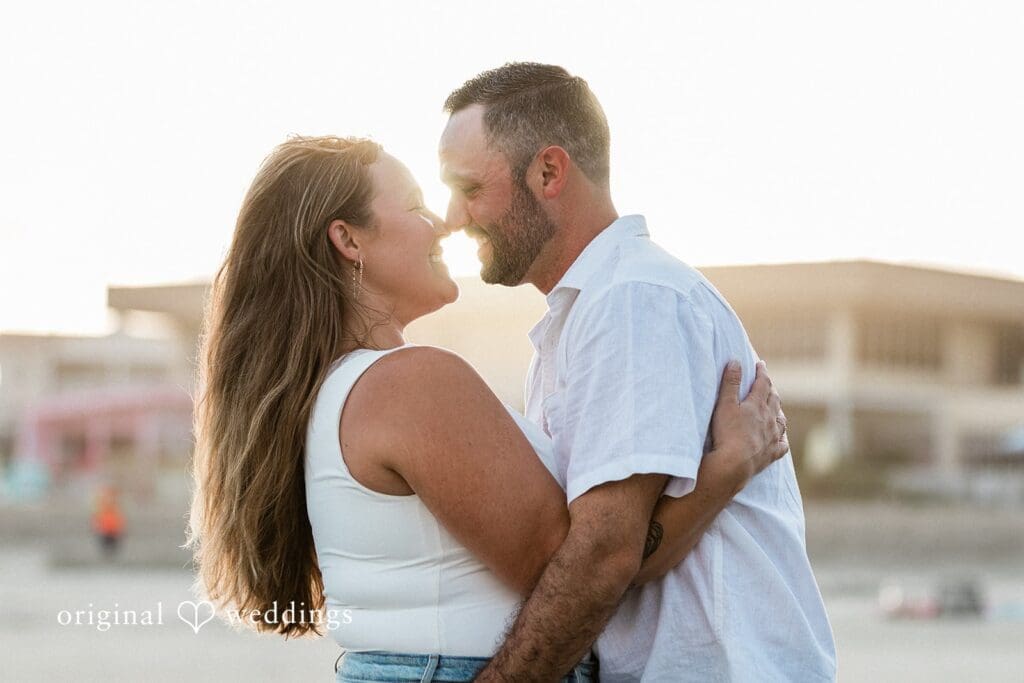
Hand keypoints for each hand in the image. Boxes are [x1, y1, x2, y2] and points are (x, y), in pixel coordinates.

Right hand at [702, 360, 787, 495]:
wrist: (734, 463)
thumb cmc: (727, 433)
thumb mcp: (724, 404)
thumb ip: (730, 382)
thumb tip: (735, 361)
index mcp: (757, 404)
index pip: (763, 383)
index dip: (762, 372)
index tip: (761, 364)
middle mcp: (769, 419)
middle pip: (774, 400)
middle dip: (770, 389)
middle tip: (767, 384)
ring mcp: (773, 437)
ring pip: (780, 420)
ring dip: (778, 411)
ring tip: (776, 408)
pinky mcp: (772, 453)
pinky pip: (782, 444)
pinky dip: (782, 438)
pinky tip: (781, 437)